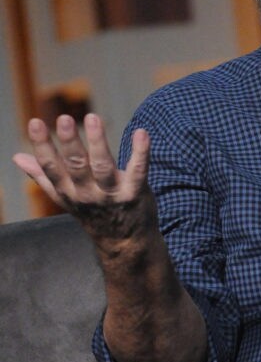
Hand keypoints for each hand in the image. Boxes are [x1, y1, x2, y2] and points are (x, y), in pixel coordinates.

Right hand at [13, 113, 153, 240]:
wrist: (124, 243)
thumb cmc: (93, 212)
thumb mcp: (64, 197)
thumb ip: (43, 176)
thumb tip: (17, 157)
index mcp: (67, 190)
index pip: (51, 167)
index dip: (42, 145)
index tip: (35, 123)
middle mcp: (87, 193)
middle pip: (76, 165)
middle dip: (69, 143)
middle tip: (64, 119)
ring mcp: (111, 194)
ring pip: (102, 167)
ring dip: (98, 142)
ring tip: (92, 118)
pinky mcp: (135, 193)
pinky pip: (138, 171)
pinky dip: (140, 153)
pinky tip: (141, 133)